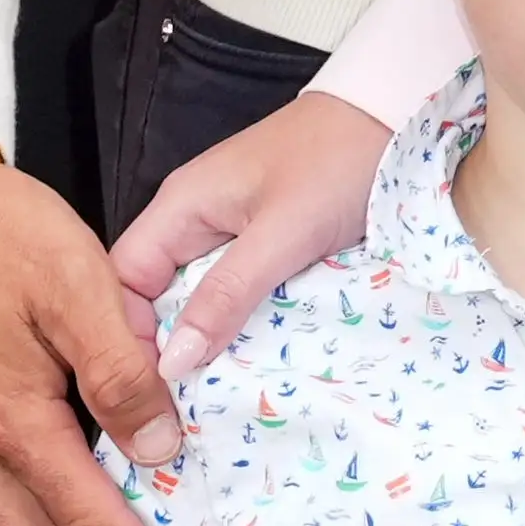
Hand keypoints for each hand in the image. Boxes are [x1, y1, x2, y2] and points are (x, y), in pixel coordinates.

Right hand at [109, 85, 391, 386]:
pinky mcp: (267, 239)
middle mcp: (194, 217)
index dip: (126, 338)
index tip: (146, 394)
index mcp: (180, 206)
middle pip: (155, 296)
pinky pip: (237, 291)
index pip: (123, 283)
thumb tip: (171, 362)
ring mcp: (232, 228)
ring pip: (198, 299)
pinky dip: (241, 323)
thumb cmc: (340, 160)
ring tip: (211, 400)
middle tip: (178, 412)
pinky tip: (252, 361)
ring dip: (206, 342)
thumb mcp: (283, 232)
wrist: (401, 113)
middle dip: (165, 351)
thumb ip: (226, 294)